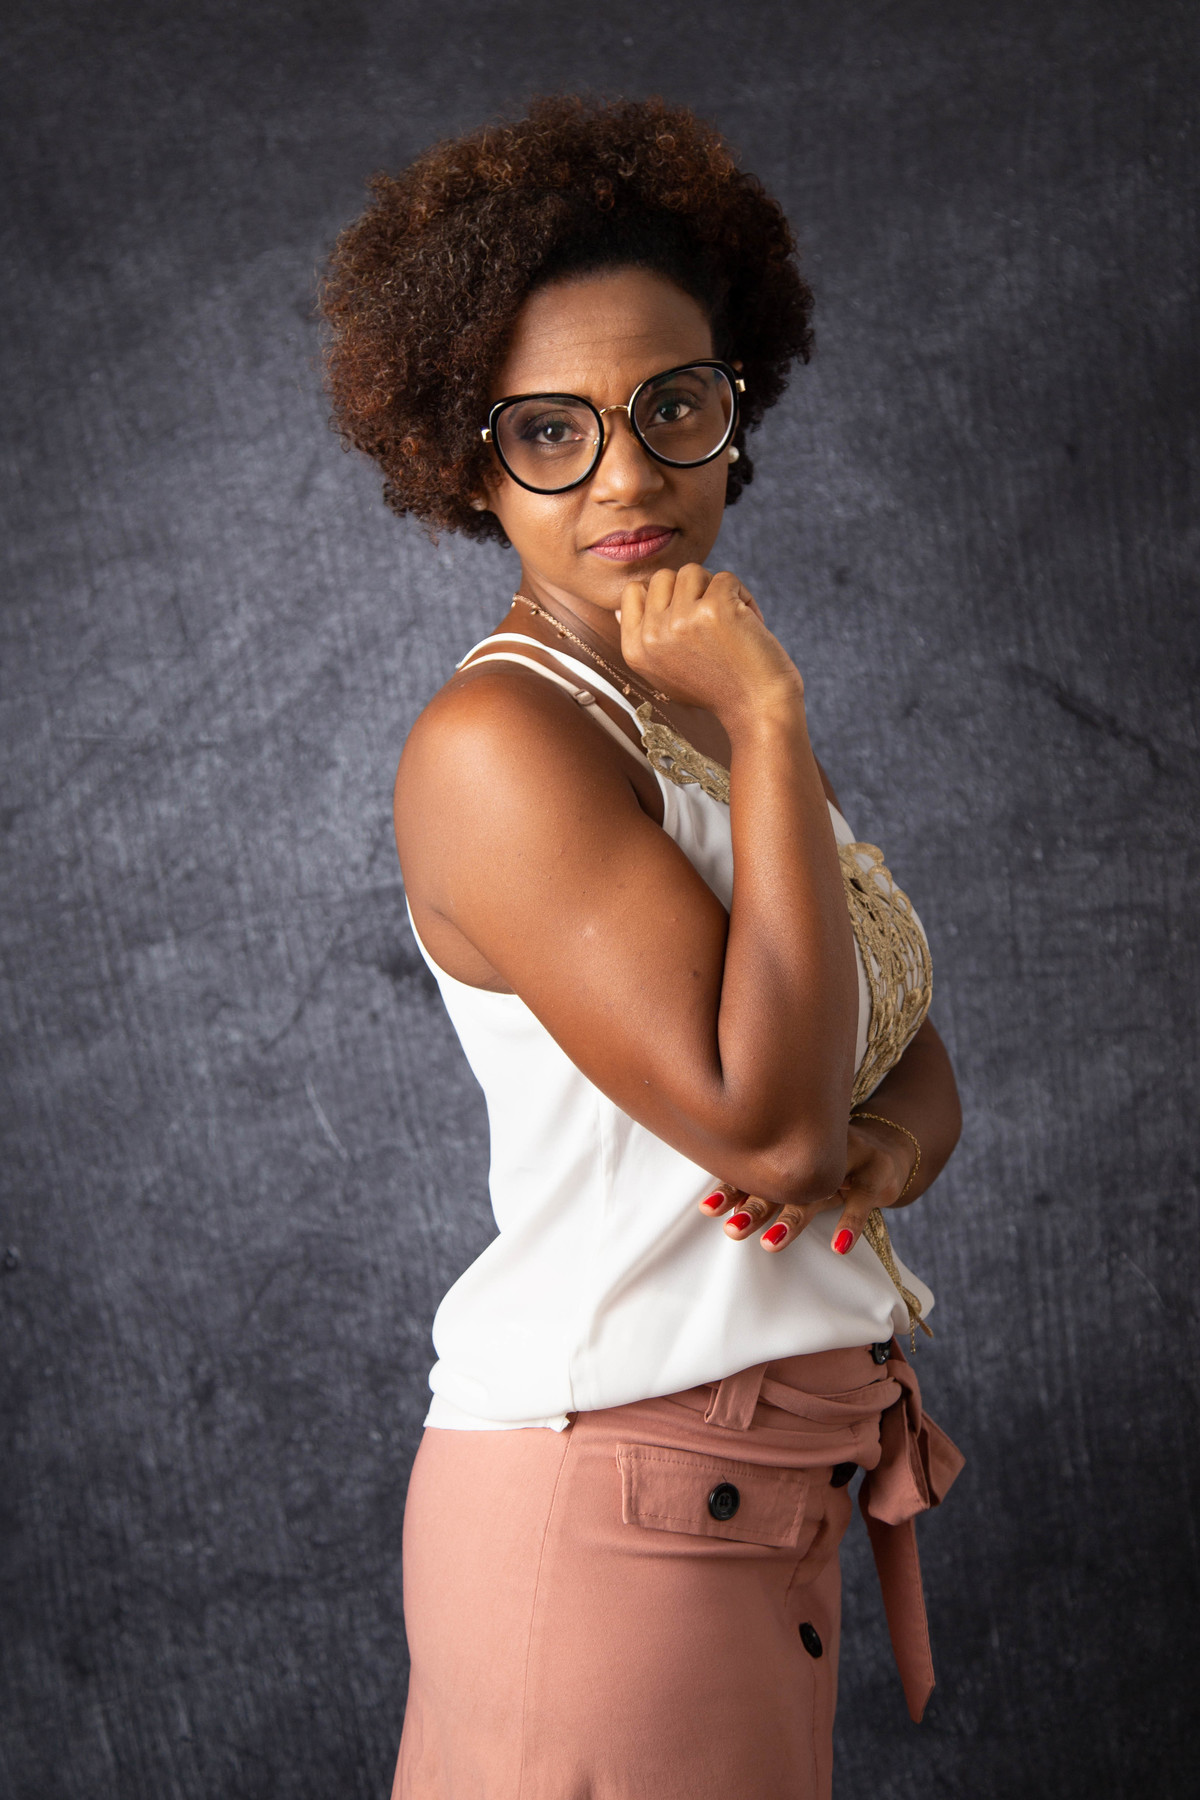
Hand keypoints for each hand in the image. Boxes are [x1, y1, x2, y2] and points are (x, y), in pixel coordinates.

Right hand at [619, 563, 802, 725]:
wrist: (758, 709)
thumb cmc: (717, 687)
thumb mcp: (665, 671)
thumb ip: (643, 640)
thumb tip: (619, 609)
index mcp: (634, 650)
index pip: (634, 591)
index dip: (665, 597)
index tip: (689, 623)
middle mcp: (651, 636)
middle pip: (663, 576)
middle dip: (691, 591)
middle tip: (712, 624)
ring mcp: (680, 621)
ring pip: (692, 571)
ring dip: (716, 590)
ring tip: (730, 623)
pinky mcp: (713, 609)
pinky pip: (725, 578)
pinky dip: (744, 596)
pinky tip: (750, 625)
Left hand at [697, 1114, 917, 1253]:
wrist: (893, 1146)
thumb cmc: (835, 1166)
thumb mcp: (805, 1172)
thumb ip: (774, 1184)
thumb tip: (730, 1214)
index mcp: (793, 1149)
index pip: (758, 1169)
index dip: (732, 1189)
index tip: (708, 1209)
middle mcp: (815, 1150)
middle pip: (781, 1180)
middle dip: (754, 1206)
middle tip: (731, 1230)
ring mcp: (846, 1160)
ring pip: (816, 1191)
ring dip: (792, 1219)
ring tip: (770, 1245)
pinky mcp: (876, 1176)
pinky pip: (861, 1202)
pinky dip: (850, 1224)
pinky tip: (839, 1247)